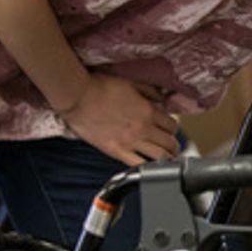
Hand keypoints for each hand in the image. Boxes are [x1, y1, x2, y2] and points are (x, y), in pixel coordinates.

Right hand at [58, 73, 181, 166]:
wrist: (78, 96)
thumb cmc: (101, 87)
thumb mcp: (132, 83)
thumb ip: (150, 91)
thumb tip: (162, 100)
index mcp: (148, 111)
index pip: (173, 126)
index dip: (173, 128)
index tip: (169, 130)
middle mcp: (143, 128)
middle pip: (170, 143)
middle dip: (173, 146)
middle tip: (171, 147)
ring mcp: (130, 142)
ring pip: (160, 157)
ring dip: (166, 158)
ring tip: (164, 158)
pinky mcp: (116, 151)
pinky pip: (137, 165)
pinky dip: (146, 167)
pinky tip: (147, 166)